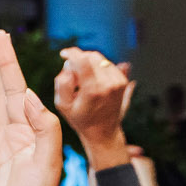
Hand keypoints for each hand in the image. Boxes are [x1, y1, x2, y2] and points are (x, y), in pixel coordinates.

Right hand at [54, 48, 132, 162]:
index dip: (71, 53)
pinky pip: (108, 64)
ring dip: (89, 63)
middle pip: (91, 56)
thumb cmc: (80, 119)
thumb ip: (62, 82)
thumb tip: (70, 64)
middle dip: (79, 59)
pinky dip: (98, 68)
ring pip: (100, 58)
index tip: (64, 54)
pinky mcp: (123, 82)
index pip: (82, 59)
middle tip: (74, 75)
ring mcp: (118, 83)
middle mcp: (108, 84)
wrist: (103, 133)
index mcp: (93, 90)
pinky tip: (93, 81)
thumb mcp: (63, 104)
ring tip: (83, 80)